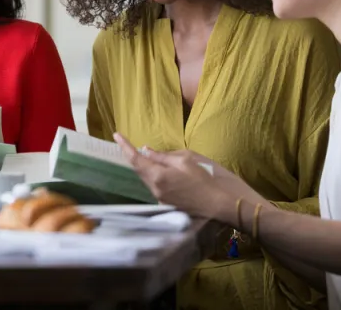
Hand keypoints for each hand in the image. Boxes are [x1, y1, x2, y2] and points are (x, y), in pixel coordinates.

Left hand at [114, 133, 246, 221]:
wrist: (224, 205)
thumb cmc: (208, 178)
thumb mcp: (187, 159)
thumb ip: (163, 156)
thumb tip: (146, 151)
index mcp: (158, 176)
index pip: (135, 159)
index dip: (124, 146)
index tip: (116, 134)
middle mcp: (155, 190)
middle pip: (139, 171)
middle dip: (134, 157)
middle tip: (130, 144)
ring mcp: (161, 200)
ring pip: (148, 180)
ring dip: (146, 168)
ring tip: (147, 156)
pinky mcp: (169, 205)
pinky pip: (157, 188)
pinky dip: (155, 177)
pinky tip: (162, 172)